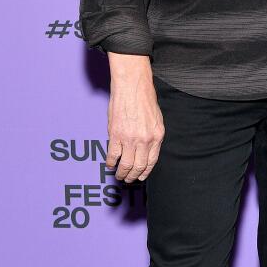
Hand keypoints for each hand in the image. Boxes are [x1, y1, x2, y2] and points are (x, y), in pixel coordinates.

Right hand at [106, 53, 164, 181]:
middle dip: (133, 176)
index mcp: (157, 136)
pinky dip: (110, 163)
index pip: (151, 161)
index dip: (145, 172)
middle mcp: (145, 140)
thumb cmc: (144, 100)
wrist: (133, 87)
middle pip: (139, 166)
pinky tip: (110, 164)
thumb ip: (152, 135)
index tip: (141, 177)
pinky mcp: (116, 135)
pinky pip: (113, 155)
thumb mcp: (156, 119)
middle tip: (128, 179)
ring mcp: (130, 138)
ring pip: (126, 164)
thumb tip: (146, 150)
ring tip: (119, 175)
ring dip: (121, 173)